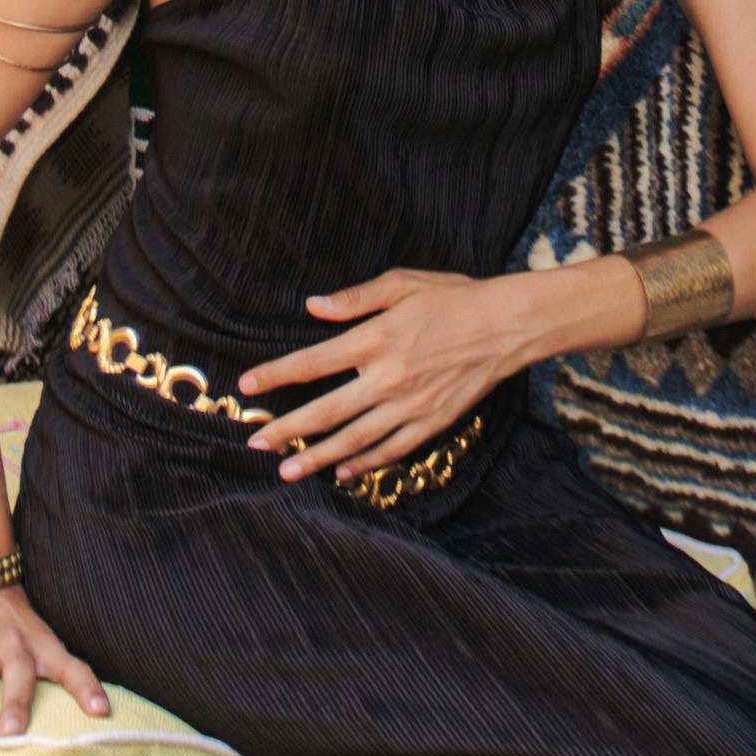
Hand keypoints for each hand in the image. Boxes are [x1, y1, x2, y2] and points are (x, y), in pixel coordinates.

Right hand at [0, 587, 111, 748]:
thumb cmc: (15, 623)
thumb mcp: (44, 640)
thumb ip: (66, 672)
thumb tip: (102, 713)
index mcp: (40, 645)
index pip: (70, 665)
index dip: (87, 687)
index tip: (101, 711)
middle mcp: (10, 643)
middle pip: (17, 672)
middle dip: (15, 702)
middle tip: (11, 734)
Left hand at [242, 268, 526, 481]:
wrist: (508, 325)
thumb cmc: (455, 298)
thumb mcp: (403, 283)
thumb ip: (355, 298)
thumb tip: (313, 307)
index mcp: (376, 338)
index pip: (313, 362)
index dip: (276, 375)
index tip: (247, 386)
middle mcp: (388, 377)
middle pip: (325, 411)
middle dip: (286, 430)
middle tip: (255, 442)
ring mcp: (410, 405)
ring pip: (354, 439)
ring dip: (317, 457)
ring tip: (286, 471)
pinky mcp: (432, 422)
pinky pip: (391, 450)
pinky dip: (365, 463)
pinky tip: (343, 472)